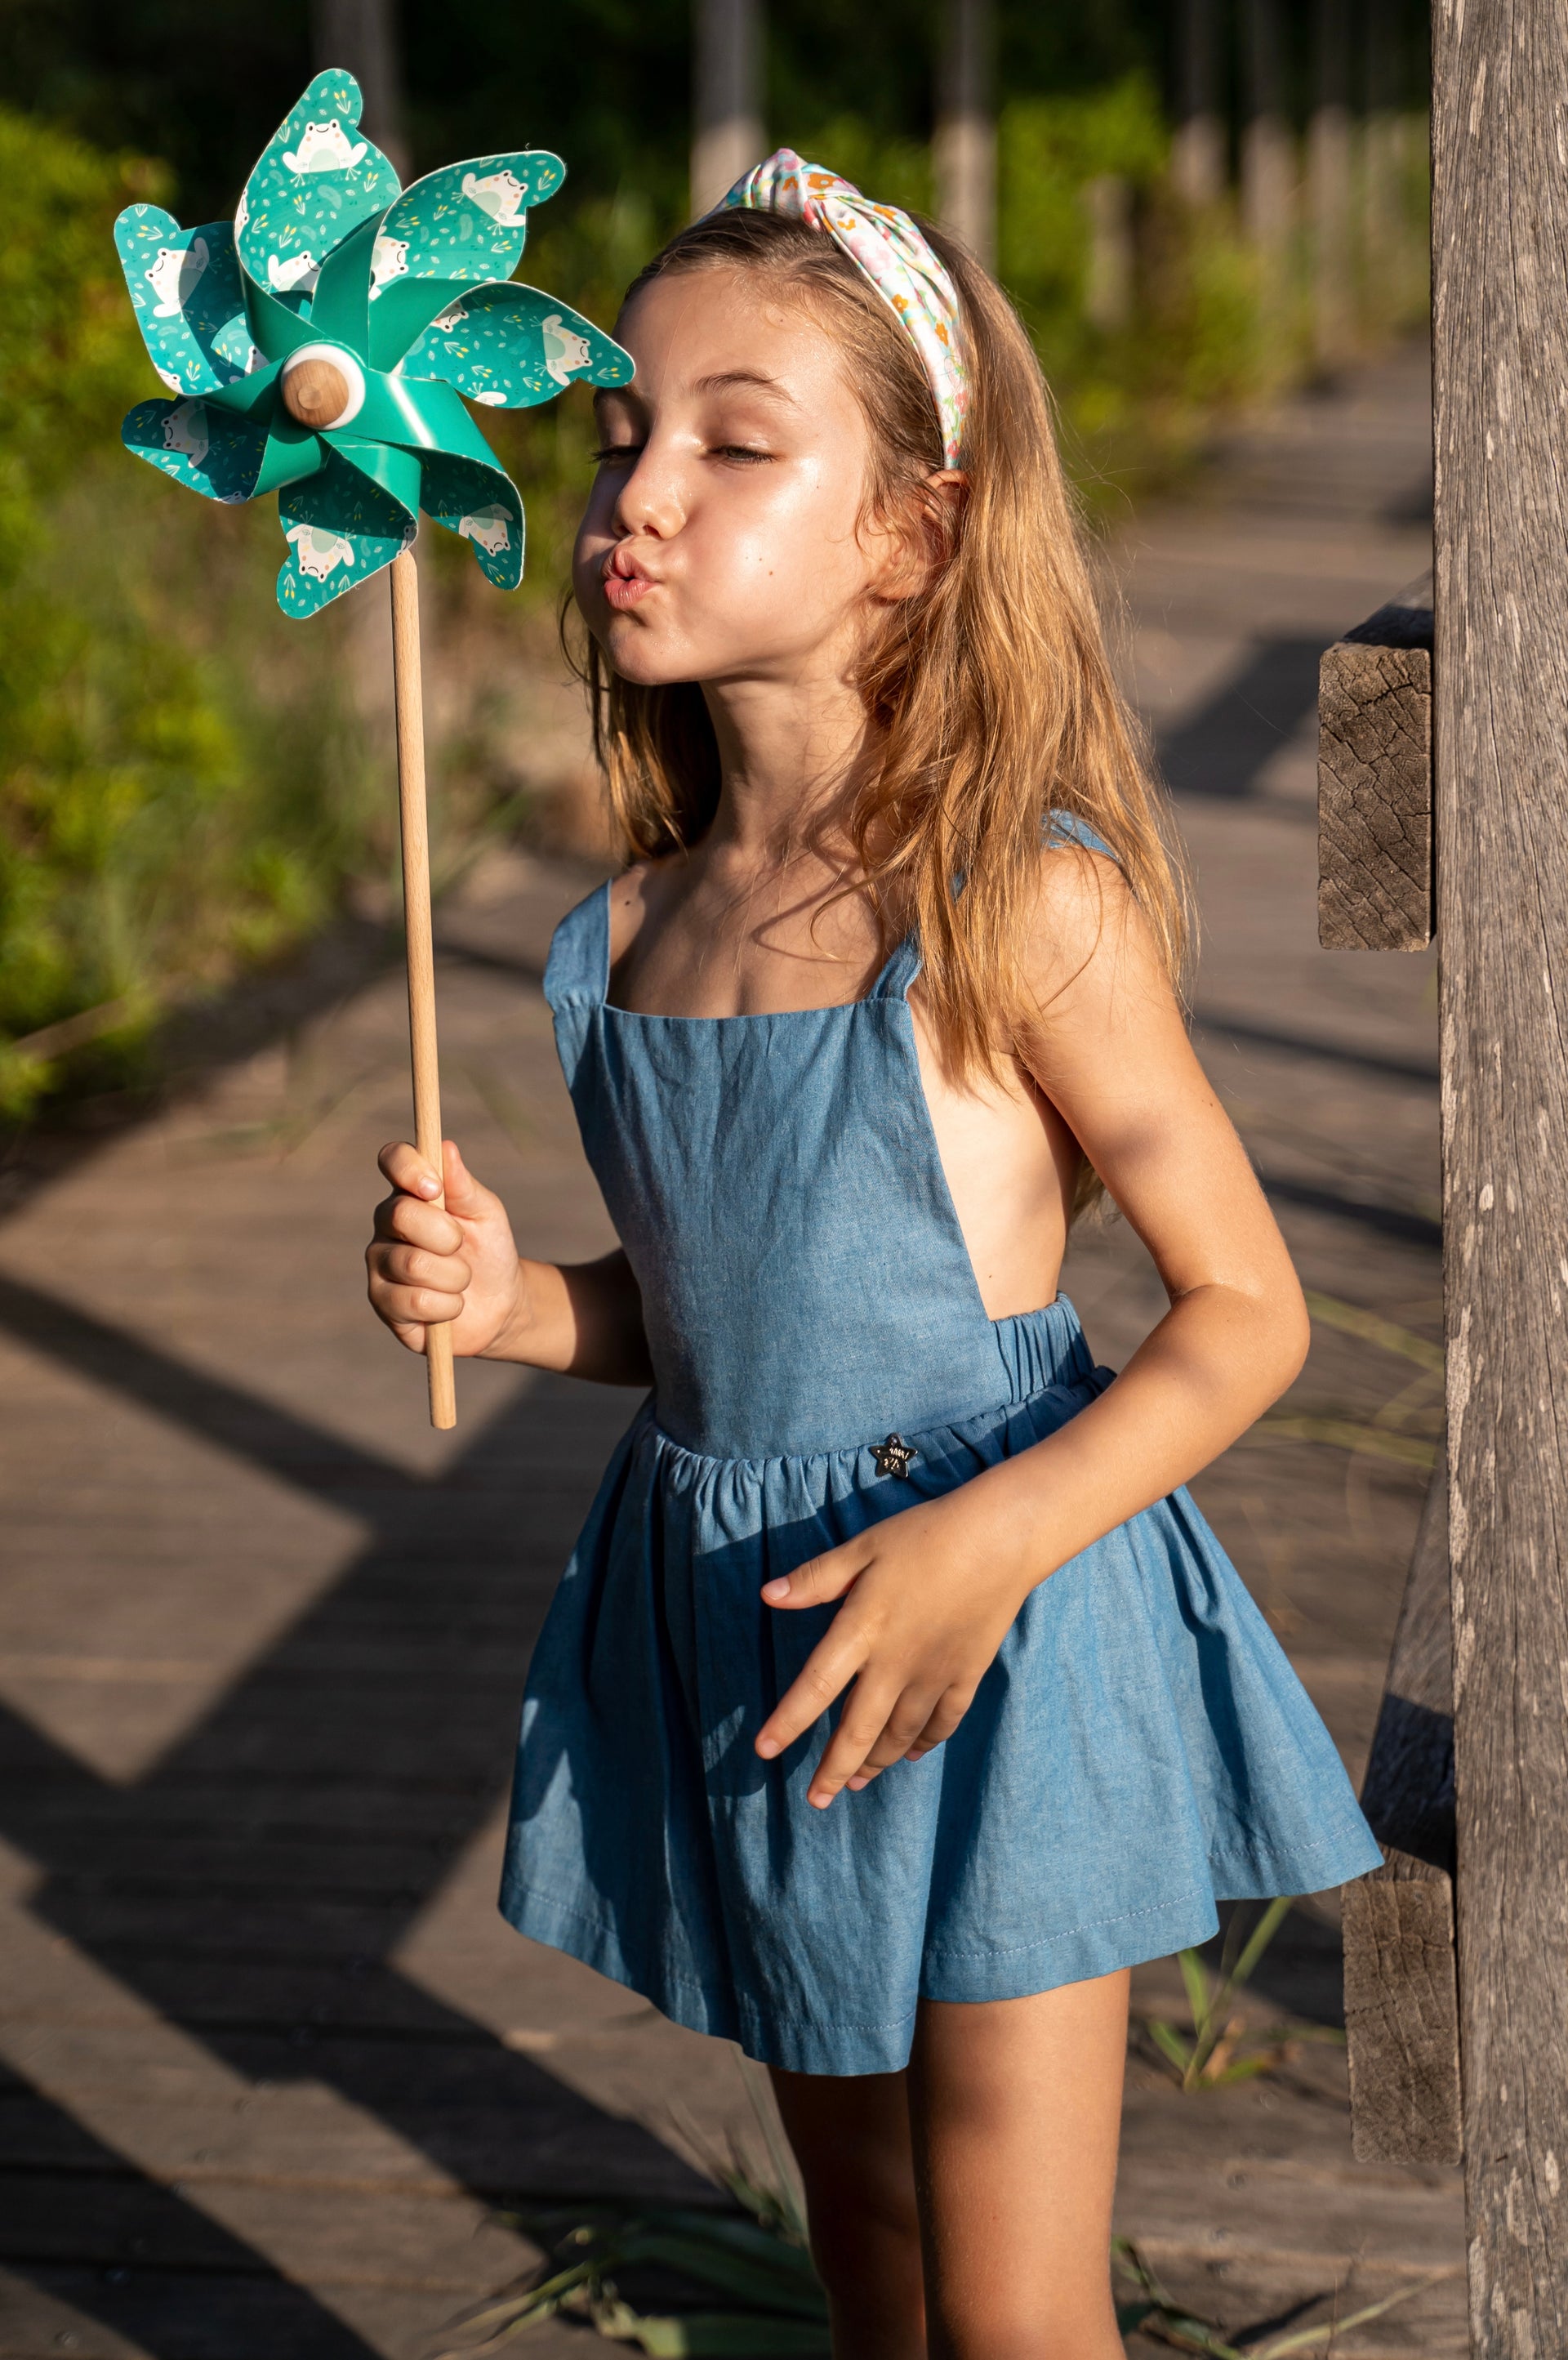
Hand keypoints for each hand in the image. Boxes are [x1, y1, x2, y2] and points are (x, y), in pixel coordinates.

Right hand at [366, 1140, 524, 1358]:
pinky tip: (449, 1305)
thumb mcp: (486, 1214)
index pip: (392, 1160)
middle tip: (461, 1247)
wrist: (499, 1304)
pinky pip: (415, 1301)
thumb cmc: (489, 1250)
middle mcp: (386, 1225)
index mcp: (410, 1192)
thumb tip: (446, 1147)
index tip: (436, 1188)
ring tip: (461, 1280)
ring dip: (454, 1276)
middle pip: (401, 1215)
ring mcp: (380, 1264)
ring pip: (413, 1264)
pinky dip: (447, 1305)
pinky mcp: (383, 1303)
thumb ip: (464, 1185)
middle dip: (447, 1236)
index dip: (409, 1168)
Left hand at [754, 1483, 1039, 1808]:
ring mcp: (934, 1674)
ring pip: (900, 1735)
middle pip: (859, 1730)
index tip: (764, 1750)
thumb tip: (767, 1595)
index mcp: (863, 1630)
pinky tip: (911, 1754)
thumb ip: (816, 1578)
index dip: (788, 1722)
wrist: (1001, 1539)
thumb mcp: (863, 1548)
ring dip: (875, 1762)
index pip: (816, 1686)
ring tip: (855, 1783)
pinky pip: (942, 1722)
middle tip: (815, 1801)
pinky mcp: (966, 1675)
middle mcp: (896, 1663)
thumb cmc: (925, 1535)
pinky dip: (925, 1743)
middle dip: (834, 1770)